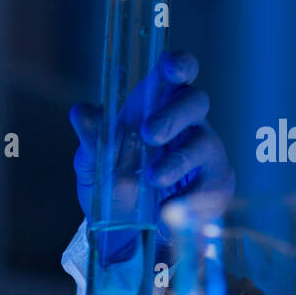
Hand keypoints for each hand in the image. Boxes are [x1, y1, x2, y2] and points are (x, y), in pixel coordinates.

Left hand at [70, 50, 232, 225]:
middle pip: (196, 101)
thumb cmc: (114, 181)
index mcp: (156, 106)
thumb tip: (81, 112)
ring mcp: (204, 153)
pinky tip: (166, 212)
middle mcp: (186, 124)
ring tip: (153, 178)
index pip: (176, 74)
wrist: (125, 230)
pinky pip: (210, 188)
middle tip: (149, 134)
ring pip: (204, 144)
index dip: (179, 65)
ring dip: (177, 160)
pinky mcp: (214, 186)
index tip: (170, 68)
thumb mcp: (94, 161)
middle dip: (173, 115)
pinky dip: (188, 200)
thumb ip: (92, 138)